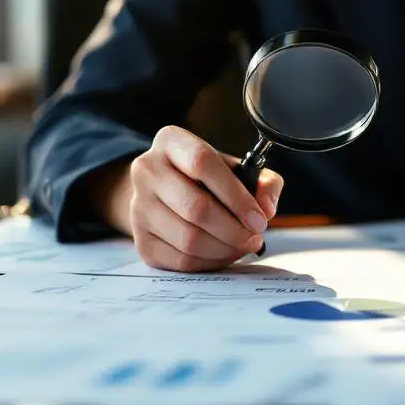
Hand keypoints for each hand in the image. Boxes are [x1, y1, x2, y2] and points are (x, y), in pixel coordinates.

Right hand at [95, 126, 283, 271]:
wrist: (165, 194)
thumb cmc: (208, 179)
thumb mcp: (238, 169)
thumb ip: (263, 182)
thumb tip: (266, 208)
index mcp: (171, 142)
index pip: (202, 163)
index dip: (236, 195)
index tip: (259, 218)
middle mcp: (146, 170)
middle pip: (195, 207)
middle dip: (234, 230)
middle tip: (255, 237)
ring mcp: (138, 207)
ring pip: (188, 239)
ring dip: (225, 249)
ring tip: (242, 245)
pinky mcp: (140, 241)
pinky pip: (180, 260)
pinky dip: (210, 262)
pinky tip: (223, 253)